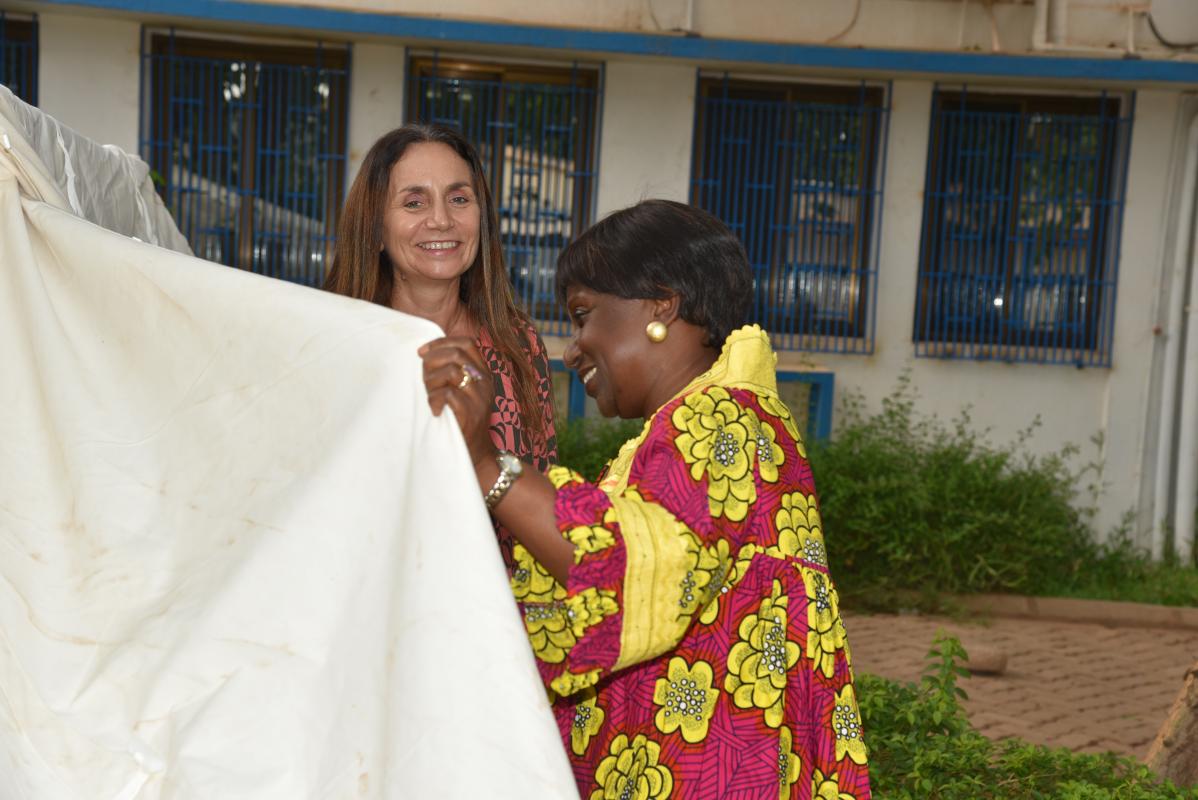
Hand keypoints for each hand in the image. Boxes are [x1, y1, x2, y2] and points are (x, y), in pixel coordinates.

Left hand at [418, 337, 495, 466]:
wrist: (476, 453)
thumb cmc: (462, 419)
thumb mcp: (463, 390)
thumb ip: (452, 371)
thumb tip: (425, 353)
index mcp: (484, 373)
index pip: (466, 343)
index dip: (441, 342)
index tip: (422, 353)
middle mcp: (485, 382)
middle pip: (455, 354)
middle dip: (431, 362)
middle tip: (423, 379)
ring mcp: (479, 398)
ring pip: (450, 372)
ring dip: (431, 382)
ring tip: (430, 396)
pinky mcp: (470, 414)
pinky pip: (447, 395)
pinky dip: (434, 400)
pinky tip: (435, 410)